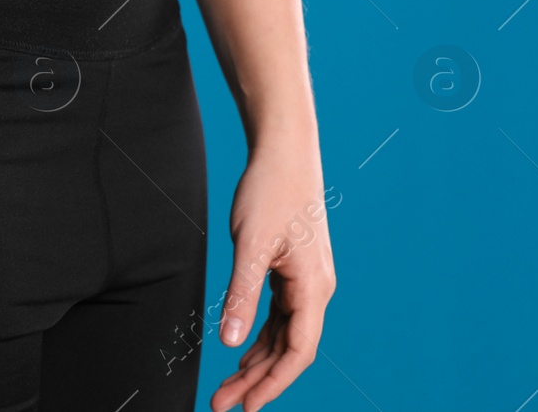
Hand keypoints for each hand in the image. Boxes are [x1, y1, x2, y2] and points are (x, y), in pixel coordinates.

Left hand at [210, 137, 335, 411]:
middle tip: (222, 404)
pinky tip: (241, 353)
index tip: (248, 407)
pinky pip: (279, 316)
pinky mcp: (292, 271)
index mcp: (313, 287)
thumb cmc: (270, 191)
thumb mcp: (250, 245)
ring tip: (226, 388)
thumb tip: (230, 343)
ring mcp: (306, 281)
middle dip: (257, 380)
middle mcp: (316, 290)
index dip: (273, 383)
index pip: (298, 351)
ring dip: (255, 362)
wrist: (284, 152)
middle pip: (288, 350)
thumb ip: (241, 295)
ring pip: (283, 335)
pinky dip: (260, 337)